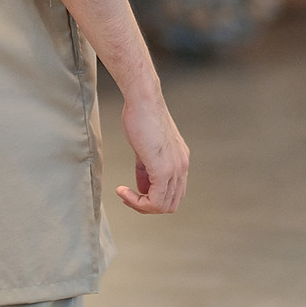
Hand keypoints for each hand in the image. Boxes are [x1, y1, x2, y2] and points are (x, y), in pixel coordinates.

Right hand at [116, 97, 188, 213]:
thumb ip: (145, 168)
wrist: (143, 101)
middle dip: (147, 206)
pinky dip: (137, 202)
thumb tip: (142, 186)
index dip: (153, 197)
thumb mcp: (144, 146)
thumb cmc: (141, 116)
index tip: (133, 191)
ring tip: (124, 195)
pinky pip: (154, 200)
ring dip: (140, 205)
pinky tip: (123, 191)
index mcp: (180, 160)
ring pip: (163, 206)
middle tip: (127, 198)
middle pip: (171, 204)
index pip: (173, 192)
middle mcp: (182, 166)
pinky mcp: (163, 170)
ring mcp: (175, 169)